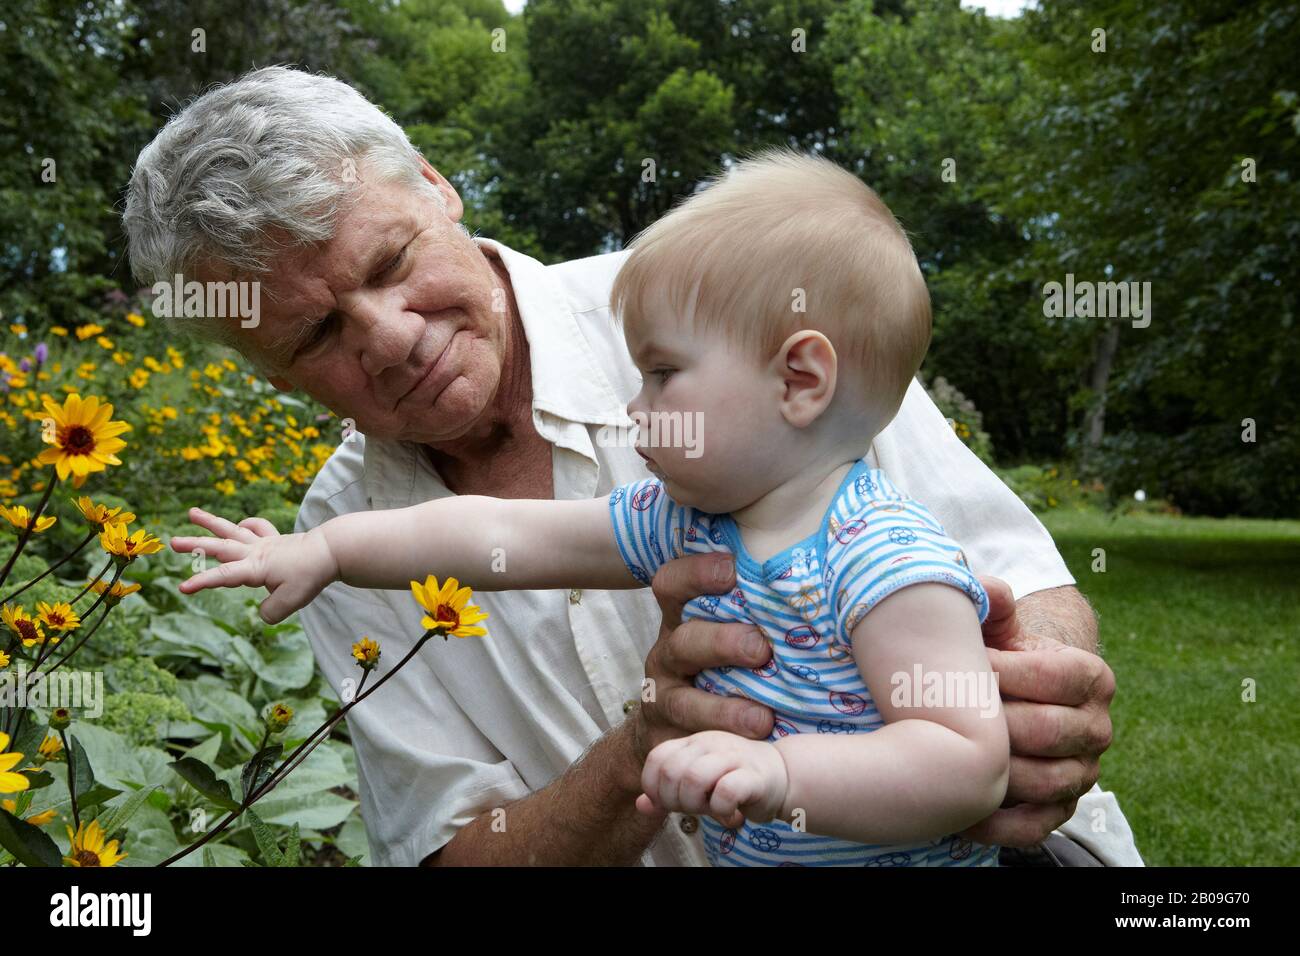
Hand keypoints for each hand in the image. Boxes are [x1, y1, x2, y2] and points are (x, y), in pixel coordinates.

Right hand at [170, 507, 339, 624]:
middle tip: (171, 541)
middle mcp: (255, 552)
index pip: (223, 576)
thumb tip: (262, 613)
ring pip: (232, 530)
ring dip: (211, 523)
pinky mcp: (275, 539)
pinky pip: (257, 528)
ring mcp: (264, 543)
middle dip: (195, 546)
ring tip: (192, 512)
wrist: (332, 550)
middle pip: (220, 547)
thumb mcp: (290, 601)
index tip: (182, 587)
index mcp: (255, 567)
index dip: (202, 582)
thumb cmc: (311, 575)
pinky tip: (240, 526)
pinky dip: (246, 525)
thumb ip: (271, 612)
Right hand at [620, 553, 773, 797]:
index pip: (672, 585)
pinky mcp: (665, 745)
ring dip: (722, 711)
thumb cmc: (716, 669)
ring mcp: (662, 702)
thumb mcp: (722, 630)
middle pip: (684, 642)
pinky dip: (716, 757)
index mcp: (681, 622)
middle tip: (761, 650)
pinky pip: (685, 752)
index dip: (696, 574)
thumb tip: (814, 574)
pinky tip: (745, 762)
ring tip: (761, 719)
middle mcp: (668, 656)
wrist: (666, 732)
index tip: (731, 569)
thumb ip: (750, 606)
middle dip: (722, 643)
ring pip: (684, 703)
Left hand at [636, 731, 787, 828]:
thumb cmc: (733, 779)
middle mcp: (709, 742)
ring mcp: (731, 756)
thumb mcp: (695, 783)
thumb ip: (668, 791)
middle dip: (675, 800)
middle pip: (671, 772)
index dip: (655, 788)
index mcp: (692, 741)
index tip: (670, 803)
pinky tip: (728, 813)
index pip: (656, 760)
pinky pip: (724, 792)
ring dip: (695, 805)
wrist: (782, 775)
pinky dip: (720, 809)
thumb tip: (641, 805)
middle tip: (692, 808)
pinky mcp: (753, 775)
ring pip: (693, 779)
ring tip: (709, 809)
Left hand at [961, 577, 1115, 846]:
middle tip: (945, 713)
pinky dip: (996, 826)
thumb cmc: (996, 654)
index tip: (968, 665)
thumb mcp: (999, 626)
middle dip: (993, 721)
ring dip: (994, 772)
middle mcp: (1097, 729)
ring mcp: (1082, 773)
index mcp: (1093, 678)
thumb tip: (995, 595)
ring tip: (947, 758)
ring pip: (1045, 782)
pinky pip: (1033, 829)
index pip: (1061, 676)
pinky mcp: (1060, 809)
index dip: (1011, 670)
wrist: (1011, 693)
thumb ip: (993, 604)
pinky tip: (957, 812)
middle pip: (1049, 731)